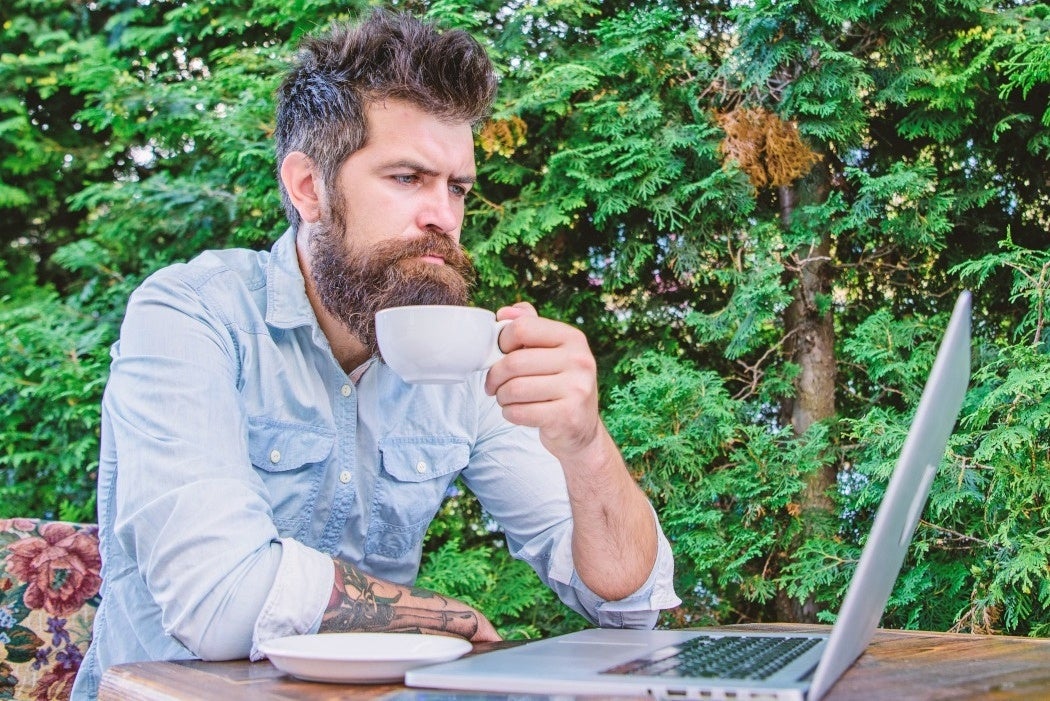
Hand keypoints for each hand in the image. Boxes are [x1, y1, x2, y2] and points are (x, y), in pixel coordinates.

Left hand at [484, 302, 602, 458]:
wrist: (581, 430)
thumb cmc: (558, 386)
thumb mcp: (551, 352)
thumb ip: (529, 327)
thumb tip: (505, 312)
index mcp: (573, 338)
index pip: (522, 327)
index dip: (502, 342)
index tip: (500, 355)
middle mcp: (579, 360)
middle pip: (514, 361)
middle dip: (494, 376)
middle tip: (493, 385)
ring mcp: (577, 389)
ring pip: (514, 389)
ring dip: (501, 397)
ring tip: (505, 399)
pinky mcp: (568, 416)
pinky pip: (520, 412)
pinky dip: (509, 414)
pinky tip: (516, 412)